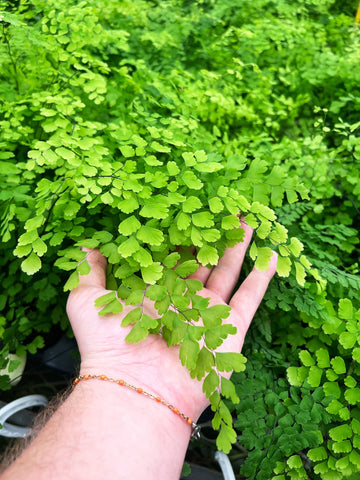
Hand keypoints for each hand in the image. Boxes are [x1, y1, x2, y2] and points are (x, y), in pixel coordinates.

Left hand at [66, 220, 276, 420]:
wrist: (136, 386)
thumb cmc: (108, 343)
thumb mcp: (86, 300)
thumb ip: (88, 271)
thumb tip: (89, 246)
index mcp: (154, 291)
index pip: (172, 255)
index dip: (182, 232)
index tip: (189, 206)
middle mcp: (182, 300)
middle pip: (203, 260)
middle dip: (213, 234)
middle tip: (224, 207)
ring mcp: (207, 314)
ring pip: (228, 272)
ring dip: (239, 247)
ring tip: (249, 219)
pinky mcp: (230, 329)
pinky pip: (249, 299)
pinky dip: (261, 278)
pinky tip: (271, 255)